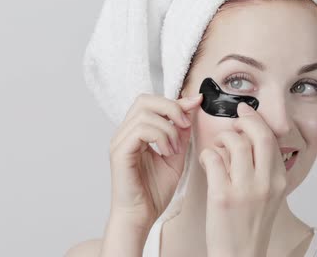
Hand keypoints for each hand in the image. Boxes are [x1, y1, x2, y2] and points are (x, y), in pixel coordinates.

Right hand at [108, 92, 202, 226]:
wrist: (141, 216)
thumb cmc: (153, 192)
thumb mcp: (175, 156)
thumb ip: (181, 133)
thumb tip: (190, 108)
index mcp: (136, 132)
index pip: (152, 102)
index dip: (176, 100)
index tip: (197, 102)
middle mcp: (125, 133)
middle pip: (145, 100)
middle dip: (171, 107)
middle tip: (185, 125)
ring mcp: (120, 141)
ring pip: (145, 114)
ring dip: (168, 128)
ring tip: (175, 149)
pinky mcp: (119, 152)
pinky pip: (141, 130)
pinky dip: (160, 137)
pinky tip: (168, 152)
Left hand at [199, 102, 287, 256]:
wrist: (239, 254)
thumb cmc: (249, 224)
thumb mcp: (268, 195)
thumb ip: (264, 168)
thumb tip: (252, 137)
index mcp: (278, 180)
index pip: (271, 138)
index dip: (257, 121)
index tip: (246, 113)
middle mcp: (266, 183)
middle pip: (258, 134)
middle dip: (244, 121)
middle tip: (234, 122)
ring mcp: (245, 189)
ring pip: (234, 143)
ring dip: (222, 139)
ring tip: (218, 148)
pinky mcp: (222, 196)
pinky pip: (213, 158)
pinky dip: (207, 155)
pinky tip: (207, 162)